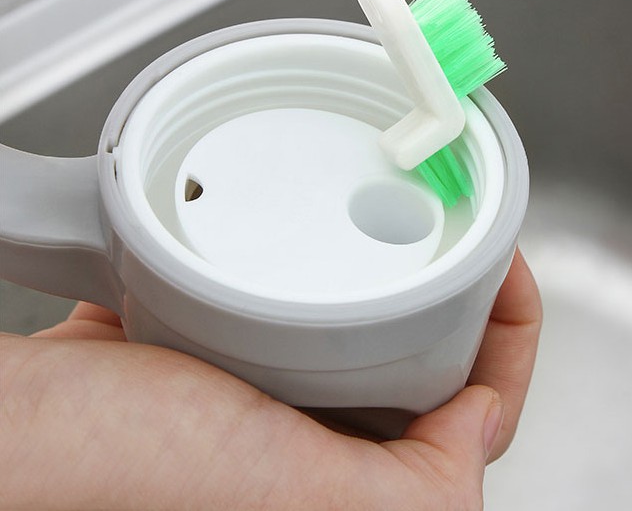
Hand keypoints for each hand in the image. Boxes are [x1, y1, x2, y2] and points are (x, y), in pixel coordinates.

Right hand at [0, 250, 539, 509]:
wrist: (27, 423)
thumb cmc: (125, 467)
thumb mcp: (290, 489)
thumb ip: (415, 489)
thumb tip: (485, 423)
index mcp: (350, 484)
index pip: (474, 414)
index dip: (507, 337)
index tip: (507, 267)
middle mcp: (320, 445)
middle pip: (424, 364)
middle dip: (453, 298)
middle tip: (461, 233)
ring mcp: (278, 395)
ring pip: (369, 327)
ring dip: (392, 277)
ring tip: (408, 225)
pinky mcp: (233, 354)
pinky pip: (305, 304)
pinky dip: (325, 271)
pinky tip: (330, 241)